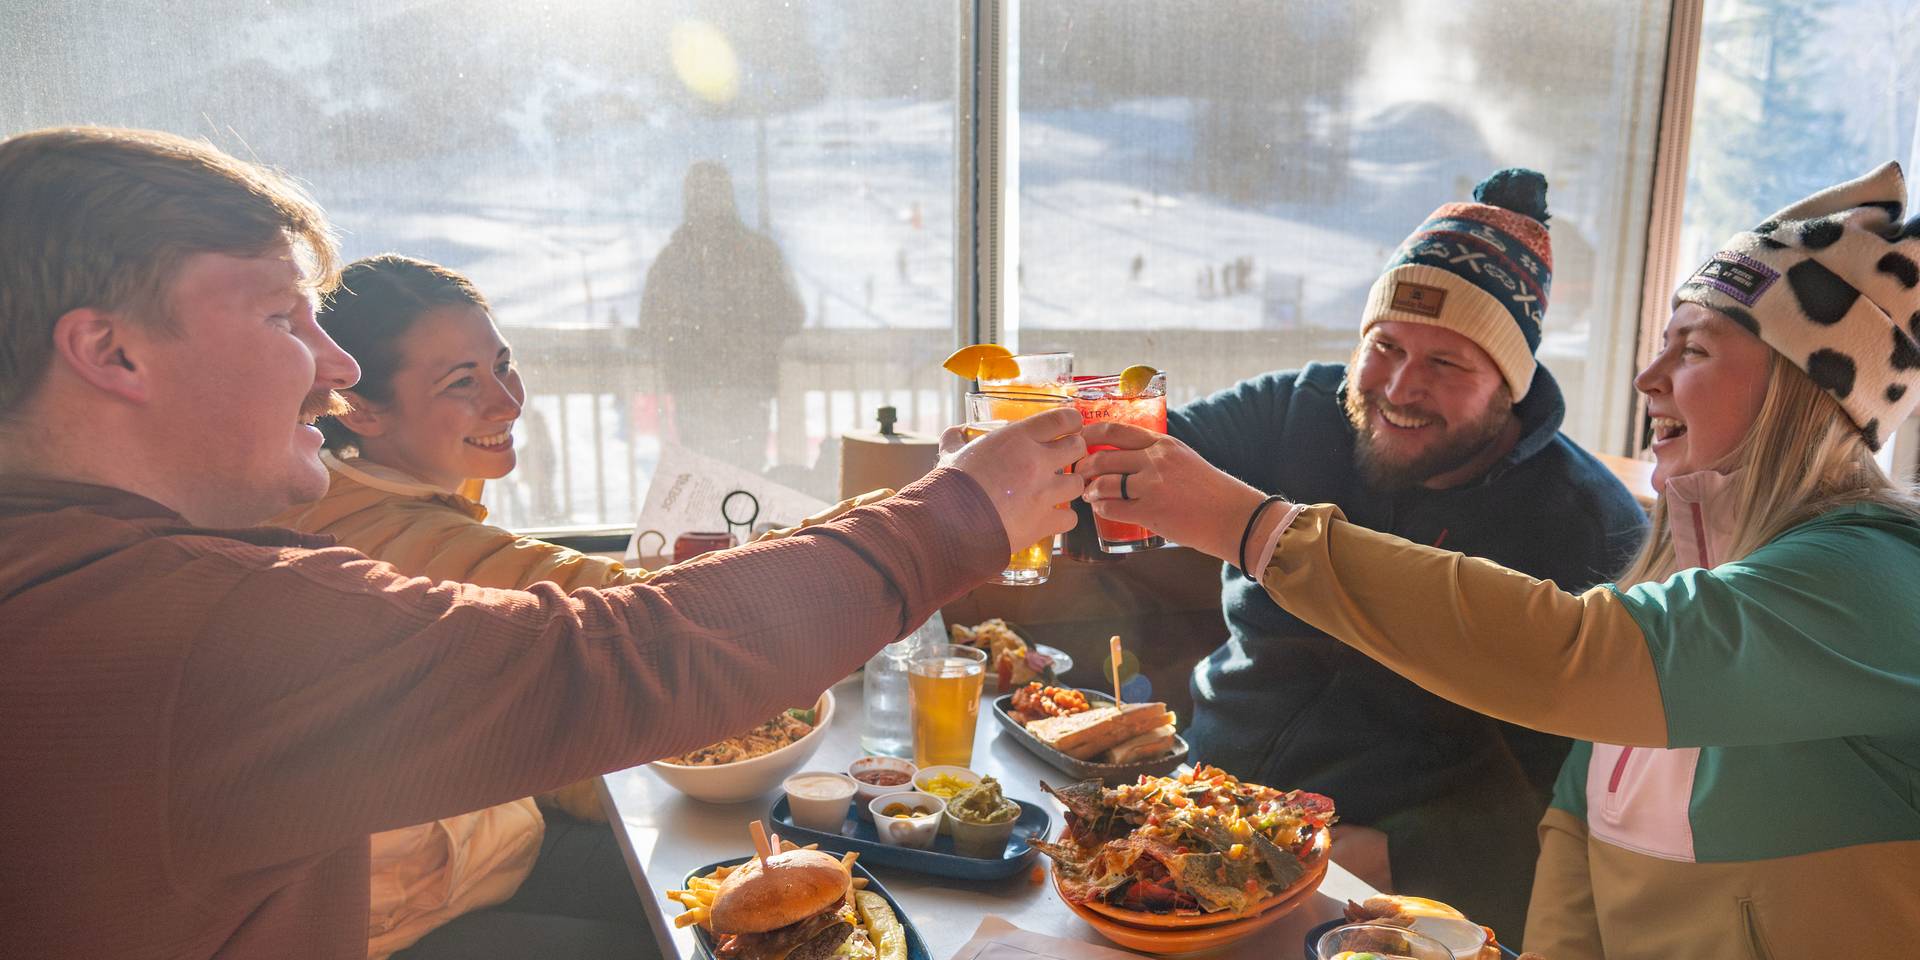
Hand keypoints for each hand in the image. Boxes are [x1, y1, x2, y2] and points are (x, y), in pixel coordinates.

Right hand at [945, 407, 1086, 552]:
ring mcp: (1044, 493)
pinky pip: (1071, 518)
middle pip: (1077, 447)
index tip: (1070, 427)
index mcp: (1018, 438)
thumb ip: (955, 440)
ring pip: (1078, 483)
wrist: (950, 522)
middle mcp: (1037, 461)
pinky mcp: (1044, 522)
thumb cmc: (951, 485)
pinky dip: (1063, 519)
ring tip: (1055, 490)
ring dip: (1068, 486)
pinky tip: (1051, 518)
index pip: (1063, 419)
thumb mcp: (951, 454)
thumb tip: (954, 432)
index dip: (1071, 422)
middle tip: (1062, 458)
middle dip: (1073, 452)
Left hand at [1078, 421, 1269, 564]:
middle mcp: (1155, 460)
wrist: (1232, 516)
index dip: (1090, 434)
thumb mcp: (1184, 458)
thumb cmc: (1209, 490)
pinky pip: (1111, 509)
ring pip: (1104, 483)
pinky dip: (1101, 509)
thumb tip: (1125, 456)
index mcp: (1163, 443)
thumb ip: (1156, 454)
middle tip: (1078, 473)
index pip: (1116, 431)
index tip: (1078, 439)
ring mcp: (1152, 486)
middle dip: (1083, 465)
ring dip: (1089, 489)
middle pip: (1103, 457)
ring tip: (1088, 494)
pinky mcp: (1150, 512)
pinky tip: (1101, 510)